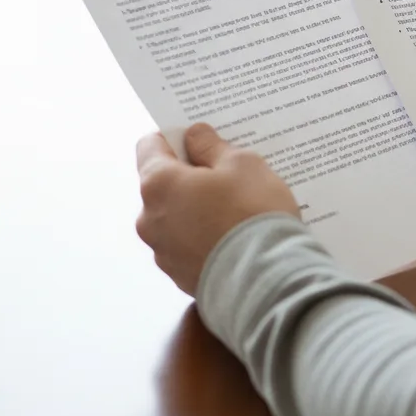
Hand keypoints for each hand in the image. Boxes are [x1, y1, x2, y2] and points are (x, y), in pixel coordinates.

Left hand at [136, 123, 299, 295]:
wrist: (266, 279)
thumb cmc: (252, 210)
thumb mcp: (242, 163)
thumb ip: (211, 146)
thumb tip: (193, 136)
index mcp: (158, 184)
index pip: (149, 146)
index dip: (175, 137)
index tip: (201, 139)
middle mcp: (149, 218)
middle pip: (162, 184)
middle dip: (189, 175)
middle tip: (227, 174)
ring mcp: (162, 252)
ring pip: (175, 216)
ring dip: (196, 208)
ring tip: (236, 209)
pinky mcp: (178, 277)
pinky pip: (187, 244)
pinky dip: (203, 236)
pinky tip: (234, 236)